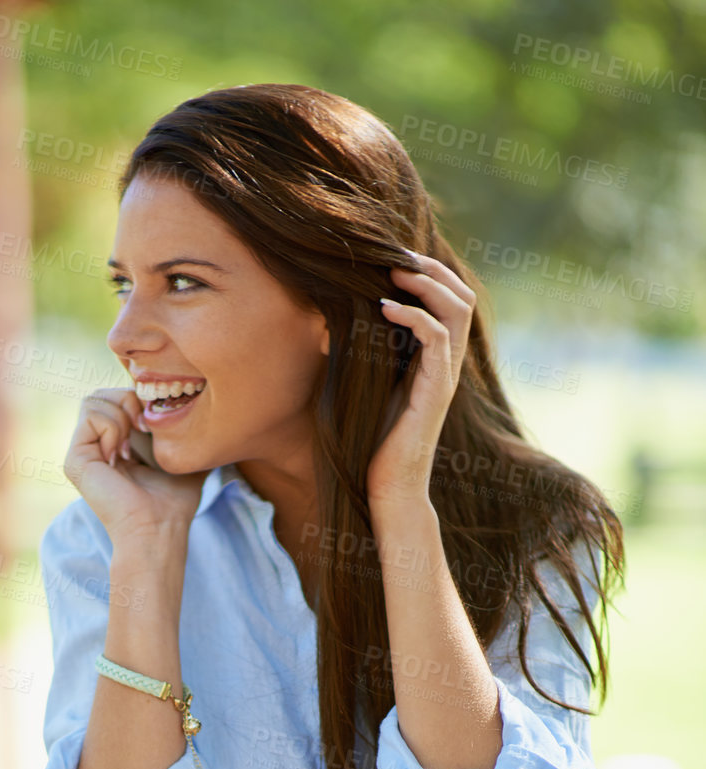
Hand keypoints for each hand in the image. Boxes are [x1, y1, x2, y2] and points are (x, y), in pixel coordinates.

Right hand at [62, 388, 208, 538]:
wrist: (158, 528)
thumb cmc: (174, 501)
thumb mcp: (184, 455)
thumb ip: (185, 431)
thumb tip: (201, 409)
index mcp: (115, 445)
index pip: (118, 398)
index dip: (140, 399)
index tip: (156, 425)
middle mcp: (95, 447)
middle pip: (103, 393)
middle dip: (129, 400)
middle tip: (145, 429)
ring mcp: (82, 453)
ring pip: (93, 399)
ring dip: (121, 413)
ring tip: (132, 446)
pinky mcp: (75, 459)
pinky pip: (90, 414)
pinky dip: (113, 426)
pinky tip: (121, 454)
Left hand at [365, 252, 476, 510]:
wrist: (389, 486)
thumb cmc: (374, 441)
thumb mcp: (370, 386)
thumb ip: (370, 354)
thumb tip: (336, 321)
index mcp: (435, 359)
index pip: (449, 300)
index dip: (428, 273)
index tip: (393, 257)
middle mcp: (446, 363)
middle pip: (461, 295)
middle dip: (431, 268)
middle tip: (397, 253)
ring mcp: (444, 375)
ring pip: (456, 310)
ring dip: (427, 283)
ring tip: (394, 270)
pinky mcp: (435, 390)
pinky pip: (437, 339)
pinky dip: (414, 316)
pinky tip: (386, 306)